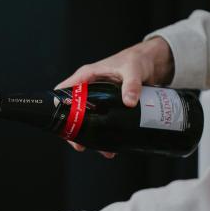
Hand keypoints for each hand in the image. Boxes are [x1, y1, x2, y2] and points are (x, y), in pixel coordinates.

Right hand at [57, 37, 173, 155]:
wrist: (152, 62)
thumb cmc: (136, 59)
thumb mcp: (133, 70)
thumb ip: (131, 85)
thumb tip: (129, 102)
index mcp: (87, 76)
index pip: (63, 90)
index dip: (58, 106)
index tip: (61, 124)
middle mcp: (89, 88)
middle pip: (73, 111)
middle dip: (76, 130)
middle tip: (80, 145)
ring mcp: (98, 98)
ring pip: (87, 120)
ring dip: (92, 136)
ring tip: (102, 150)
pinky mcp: (109, 105)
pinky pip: (101, 121)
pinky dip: (104, 134)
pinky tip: (112, 145)